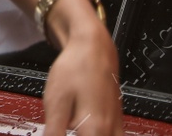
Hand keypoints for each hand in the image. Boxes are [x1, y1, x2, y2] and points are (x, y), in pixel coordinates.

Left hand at [42, 0, 123, 135]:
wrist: (93, 45)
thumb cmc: (75, 68)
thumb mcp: (55, 103)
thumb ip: (54, 132)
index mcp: (95, 130)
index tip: (59, 132)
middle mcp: (111, 130)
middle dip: (82, 135)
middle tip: (68, 128)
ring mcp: (117, 124)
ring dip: (94, 135)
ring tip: (78, 129)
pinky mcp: (117, 118)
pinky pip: (115, 135)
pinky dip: (101, 134)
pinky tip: (87, 129)